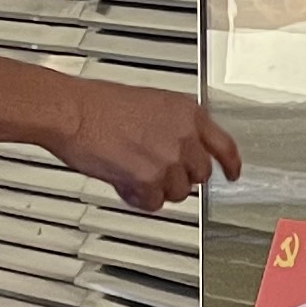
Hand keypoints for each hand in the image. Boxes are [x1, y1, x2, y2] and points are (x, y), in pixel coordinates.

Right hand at [54, 81, 239, 210]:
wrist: (72, 112)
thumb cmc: (99, 105)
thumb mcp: (151, 103)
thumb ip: (173, 126)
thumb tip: (178, 146)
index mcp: (188, 113)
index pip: (224, 145)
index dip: (231, 164)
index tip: (233, 173)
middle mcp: (184, 136)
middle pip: (200, 174)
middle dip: (180, 177)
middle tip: (158, 172)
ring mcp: (169, 159)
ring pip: (178, 192)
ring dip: (157, 188)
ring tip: (134, 173)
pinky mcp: (150, 179)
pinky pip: (154, 202)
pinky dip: (139, 198)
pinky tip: (124, 183)